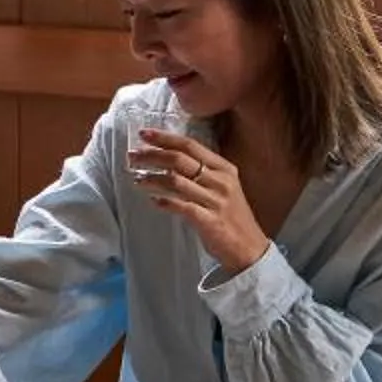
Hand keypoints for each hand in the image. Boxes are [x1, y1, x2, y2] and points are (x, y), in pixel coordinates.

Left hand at [133, 129, 269, 276]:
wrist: (249, 247)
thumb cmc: (231, 216)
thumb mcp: (223, 186)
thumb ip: (202, 172)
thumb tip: (168, 158)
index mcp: (224, 168)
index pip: (190, 145)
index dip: (165, 138)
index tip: (144, 134)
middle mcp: (221, 181)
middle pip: (179, 160)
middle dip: (152, 155)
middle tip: (133, 156)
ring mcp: (216, 201)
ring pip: (176, 182)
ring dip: (152, 178)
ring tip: (137, 179)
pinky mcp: (209, 221)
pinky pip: (182, 207)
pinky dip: (165, 202)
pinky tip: (154, 201)